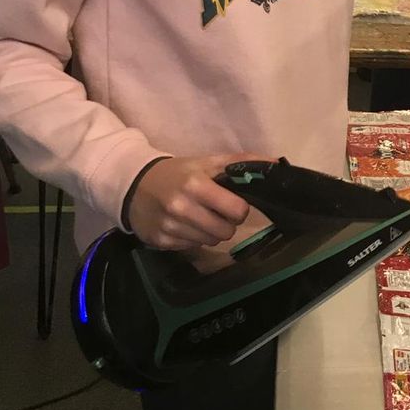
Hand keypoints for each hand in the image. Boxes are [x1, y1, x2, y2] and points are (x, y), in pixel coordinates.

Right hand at [128, 154, 267, 249]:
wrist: (133, 185)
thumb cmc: (178, 173)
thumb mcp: (207, 162)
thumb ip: (240, 162)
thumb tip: (276, 164)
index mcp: (196, 185)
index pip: (237, 211)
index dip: (239, 209)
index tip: (232, 204)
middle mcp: (181, 207)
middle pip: (226, 232)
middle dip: (226, 223)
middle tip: (216, 212)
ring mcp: (170, 227)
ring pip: (211, 242)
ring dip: (210, 232)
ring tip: (200, 217)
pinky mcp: (160, 241)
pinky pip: (192, 247)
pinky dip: (193, 238)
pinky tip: (184, 225)